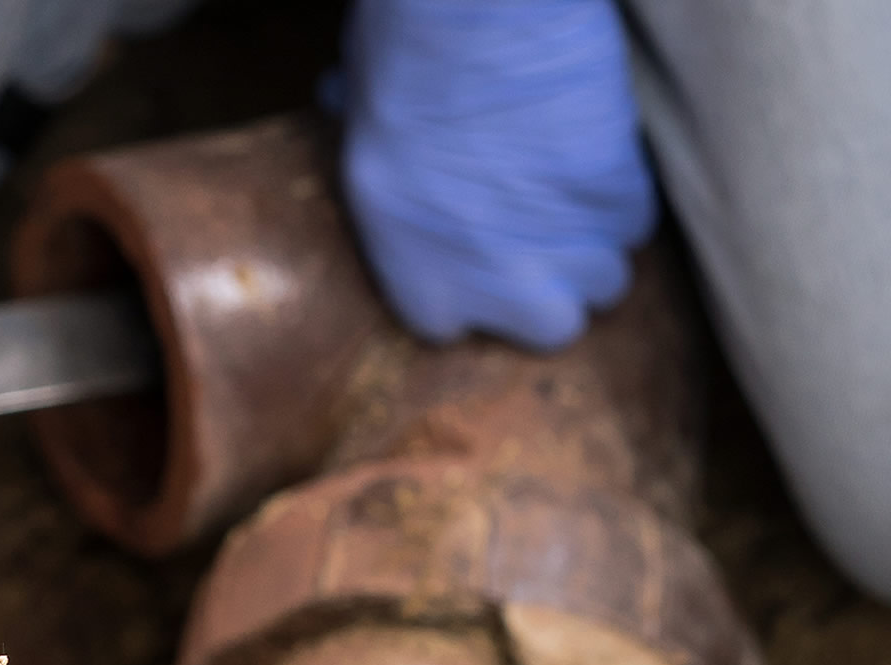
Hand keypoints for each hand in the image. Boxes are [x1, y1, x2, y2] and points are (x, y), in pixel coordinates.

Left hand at [337, 0, 655, 349]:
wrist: (481, 23)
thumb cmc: (402, 61)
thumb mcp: (353, 117)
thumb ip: (360, 138)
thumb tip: (337, 101)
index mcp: (415, 275)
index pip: (446, 327)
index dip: (464, 289)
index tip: (468, 255)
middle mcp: (496, 281)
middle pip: (550, 326)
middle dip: (551, 289)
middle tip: (536, 237)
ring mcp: (566, 247)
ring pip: (605, 281)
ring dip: (591, 247)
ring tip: (567, 199)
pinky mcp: (619, 199)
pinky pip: (634, 221)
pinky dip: (619, 197)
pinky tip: (592, 159)